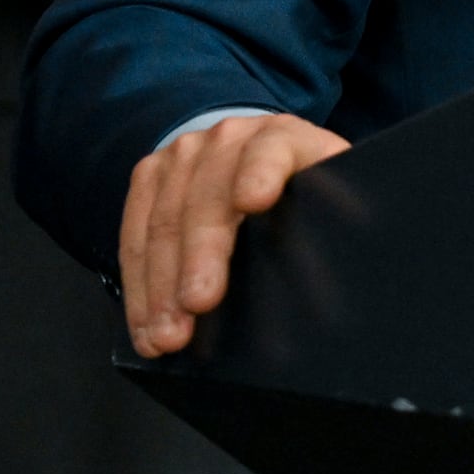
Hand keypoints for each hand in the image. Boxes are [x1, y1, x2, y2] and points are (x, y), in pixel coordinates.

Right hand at [118, 112, 346, 356]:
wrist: (251, 150)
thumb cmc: (300, 191)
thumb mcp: (327, 195)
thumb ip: (336, 220)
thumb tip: (341, 282)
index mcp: (284, 138)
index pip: (272, 150)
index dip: (262, 172)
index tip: (255, 201)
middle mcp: (229, 139)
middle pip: (207, 198)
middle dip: (200, 256)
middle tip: (198, 305)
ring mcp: (184, 154)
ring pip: (164, 220)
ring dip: (161, 285)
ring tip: (166, 335)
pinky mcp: (150, 175)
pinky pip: (133, 233)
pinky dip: (139, 287)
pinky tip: (145, 325)